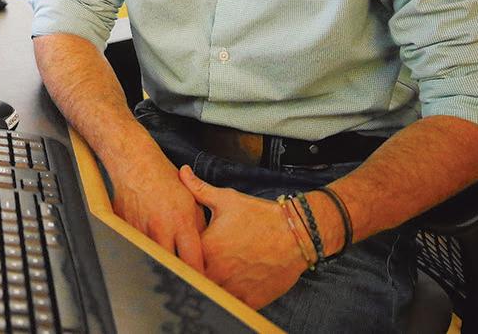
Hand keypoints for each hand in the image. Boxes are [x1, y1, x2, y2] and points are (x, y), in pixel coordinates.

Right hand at [110, 159, 206, 274]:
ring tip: (162, 258)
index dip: (198, 276)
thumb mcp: (191, 201)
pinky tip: (143, 240)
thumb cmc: (165, 179)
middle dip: (176, 274)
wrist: (134, 162)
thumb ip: (197, 229)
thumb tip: (202, 252)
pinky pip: (134, 246)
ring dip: (157, 261)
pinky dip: (140, 248)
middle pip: (170, 266)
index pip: (192, 261)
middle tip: (181, 277)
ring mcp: (139, 229)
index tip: (201, 283)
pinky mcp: (124, 227)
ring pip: (150, 258)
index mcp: (181, 221)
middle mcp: (160, 228)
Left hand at [179, 165, 305, 308]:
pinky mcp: (250, 300)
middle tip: (199, 264)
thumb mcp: (227, 199)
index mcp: (206, 246)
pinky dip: (228, 298)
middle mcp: (218, 270)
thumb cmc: (261, 216)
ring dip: (210, 286)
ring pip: (212, 294)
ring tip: (216, 274)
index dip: (181, 255)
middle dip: (193, 272)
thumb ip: (199, 189)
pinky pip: (231, 305)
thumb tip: (183, 172)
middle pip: (194, 279)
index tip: (183, 251)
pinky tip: (231, 285)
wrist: (297, 233)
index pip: (182, 257)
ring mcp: (234, 287)